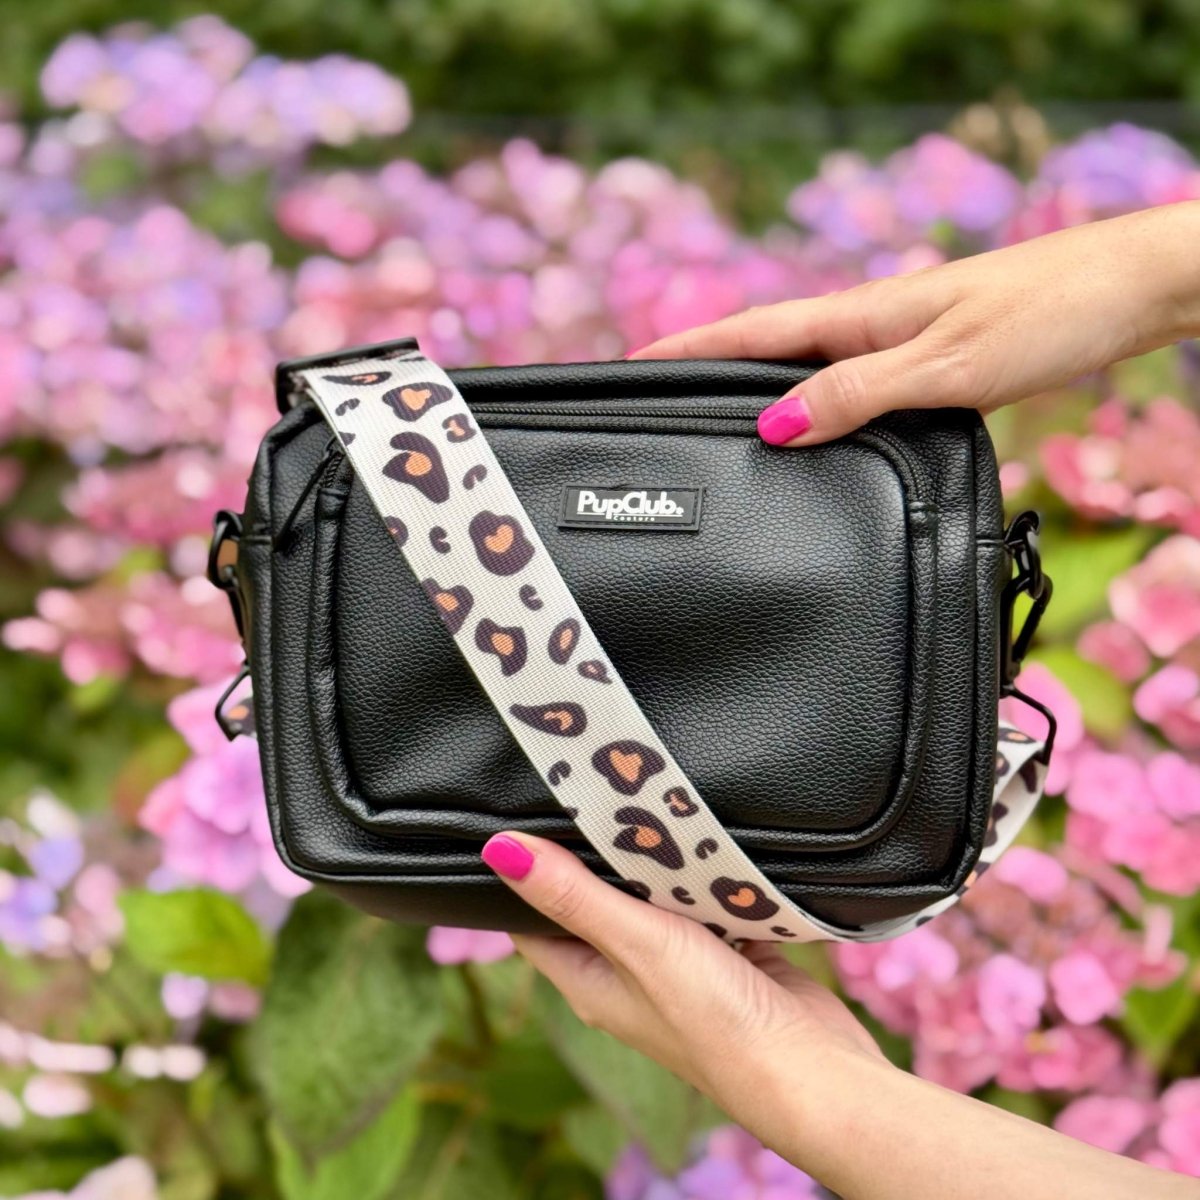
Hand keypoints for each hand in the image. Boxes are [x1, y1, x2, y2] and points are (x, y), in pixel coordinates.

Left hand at [478, 832, 884, 1147]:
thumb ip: (574, 895)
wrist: (813, 1070)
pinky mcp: (725, 953)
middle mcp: (625, 974)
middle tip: (590, 786)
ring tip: (645, 794)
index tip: (521, 812)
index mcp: (587, 980)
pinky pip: (703, 900)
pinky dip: (703, 871)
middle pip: (593, 899)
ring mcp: (677, 965)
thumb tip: (498, 850)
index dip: (521, 871)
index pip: (532, 919)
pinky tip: (706, 833)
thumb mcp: (637, 944)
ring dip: (652, 858)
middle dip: (593, 849)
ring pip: (651, 895)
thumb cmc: (716, 1021)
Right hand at [631, 201, 1199, 445]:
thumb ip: (857, 393)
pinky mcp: (929, 358)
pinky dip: (813, 403)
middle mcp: (871, 323)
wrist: (1134, 290)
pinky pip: (848, 383)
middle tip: (657, 400)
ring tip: (713, 420)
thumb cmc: (1049, 314)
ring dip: (758, 389)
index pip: (752, 333)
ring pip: (806, 367)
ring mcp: (898, 339)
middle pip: (768, 348)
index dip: (689, 348)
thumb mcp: (944, 364)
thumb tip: (774, 427)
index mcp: (861, 315)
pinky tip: (811, 426)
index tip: (632, 366)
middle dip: (707, 371)